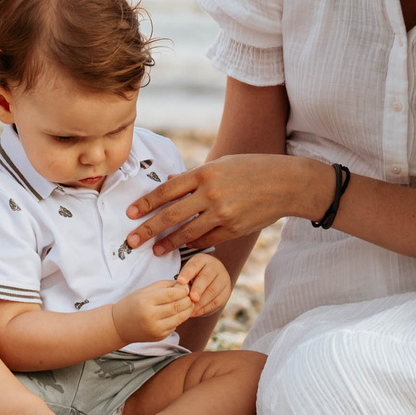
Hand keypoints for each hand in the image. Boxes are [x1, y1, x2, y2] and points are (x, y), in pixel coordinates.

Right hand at [111, 279, 194, 343]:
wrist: (118, 326)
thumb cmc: (131, 305)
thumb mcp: (144, 291)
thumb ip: (163, 286)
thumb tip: (182, 284)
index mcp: (146, 301)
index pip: (171, 294)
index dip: (182, 290)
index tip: (186, 288)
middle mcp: (151, 316)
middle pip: (177, 306)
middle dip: (187, 300)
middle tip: (191, 295)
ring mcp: (155, 328)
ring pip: (180, 318)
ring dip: (187, 310)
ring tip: (188, 304)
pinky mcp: (159, 337)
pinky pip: (175, 326)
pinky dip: (179, 319)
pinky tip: (178, 313)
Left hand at [127, 155, 330, 254]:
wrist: (285, 183)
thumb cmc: (251, 169)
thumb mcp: (221, 164)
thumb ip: (194, 176)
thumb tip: (170, 183)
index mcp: (204, 173)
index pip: (166, 191)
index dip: (145, 203)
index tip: (130, 213)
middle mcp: (210, 194)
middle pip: (170, 215)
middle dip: (147, 229)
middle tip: (130, 240)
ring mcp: (222, 214)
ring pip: (186, 232)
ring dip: (167, 243)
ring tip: (154, 250)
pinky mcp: (233, 229)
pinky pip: (206, 240)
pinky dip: (192, 244)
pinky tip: (182, 247)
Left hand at [180, 253, 231, 315]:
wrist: (212, 276)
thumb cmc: (194, 275)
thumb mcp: (188, 272)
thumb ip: (184, 279)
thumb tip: (176, 291)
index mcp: (202, 260)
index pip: (194, 265)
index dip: (187, 273)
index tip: (180, 281)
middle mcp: (214, 267)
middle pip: (205, 278)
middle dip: (198, 289)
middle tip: (192, 298)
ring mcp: (223, 279)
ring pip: (212, 291)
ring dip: (201, 302)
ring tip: (190, 309)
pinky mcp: (226, 291)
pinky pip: (217, 301)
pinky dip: (205, 308)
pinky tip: (196, 312)